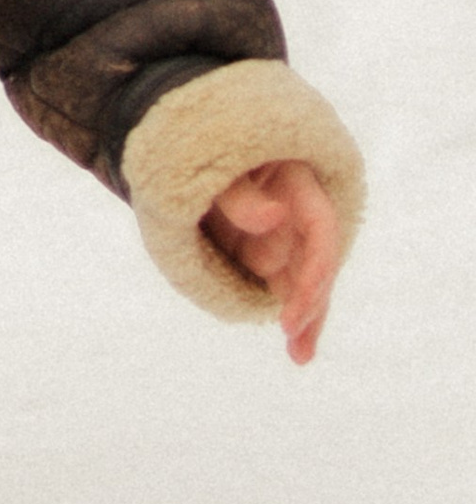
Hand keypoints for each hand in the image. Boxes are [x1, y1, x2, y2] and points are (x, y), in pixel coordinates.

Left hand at [202, 158, 340, 362]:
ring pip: (303, 282)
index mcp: (298, 185)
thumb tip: (274, 217)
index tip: (295, 308)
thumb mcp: (215, 164)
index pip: (320, 231)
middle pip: (316, 263)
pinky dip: (288, 315)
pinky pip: (283, 287)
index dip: (314, 272)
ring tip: (300, 356)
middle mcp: (297, 215)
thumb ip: (240, 194)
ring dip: (305, 320)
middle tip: (293, 336)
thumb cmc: (203, 147)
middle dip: (310, 302)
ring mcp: (283, 235)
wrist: (183, 147)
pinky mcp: (266, 253)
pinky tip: (297, 350)